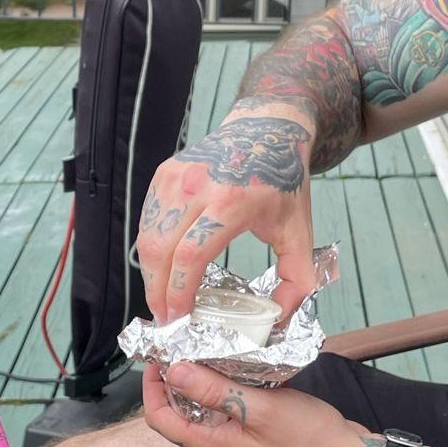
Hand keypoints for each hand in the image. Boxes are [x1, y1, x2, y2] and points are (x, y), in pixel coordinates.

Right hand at [136, 105, 316, 323]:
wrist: (268, 128)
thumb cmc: (283, 178)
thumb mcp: (300, 230)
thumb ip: (297, 278)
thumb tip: (277, 317)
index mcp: (230, 202)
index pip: (190, 255)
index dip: (178, 291)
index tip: (179, 318)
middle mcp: (197, 187)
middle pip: (160, 250)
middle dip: (156, 292)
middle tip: (165, 318)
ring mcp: (175, 178)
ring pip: (147, 237)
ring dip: (150, 273)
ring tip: (162, 298)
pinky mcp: (164, 174)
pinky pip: (147, 220)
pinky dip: (151, 249)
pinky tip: (163, 267)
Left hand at [142, 362, 378, 446]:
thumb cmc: (307, 437)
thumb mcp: (259, 408)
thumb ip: (215, 390)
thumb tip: (174, 371)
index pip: (161, 419)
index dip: (152, 388)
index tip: (160, 357)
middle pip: (178, 415)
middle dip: (175, 382)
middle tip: (181, 348)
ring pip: (203, 414)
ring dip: (201, 385)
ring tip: (206, 353)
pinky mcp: (251, 442)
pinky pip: (226, 416)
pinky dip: (224, 392)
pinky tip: (236, 370)